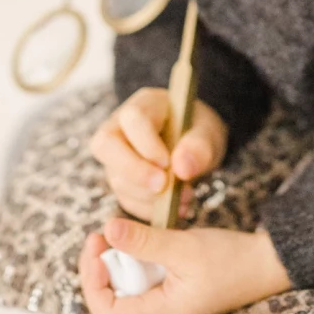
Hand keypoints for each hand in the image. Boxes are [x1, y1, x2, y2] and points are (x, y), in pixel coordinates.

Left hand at [80, 218, 290, 313]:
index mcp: (163, 313)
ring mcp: (167, 304)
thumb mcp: (185, 246)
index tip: (97, 246)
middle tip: (101, 236)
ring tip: (115, 235)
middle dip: (98, 270)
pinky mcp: (174, 292)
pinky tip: (136, 242)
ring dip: (114, 265)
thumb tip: (107, 229)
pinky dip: (132, 263)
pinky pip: (141, 282)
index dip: (93, 282)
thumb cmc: (232, 259)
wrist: (267, 263)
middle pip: (111, 304)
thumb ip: (145, 241)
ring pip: (124, 292)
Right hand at [89, 89, 226, 220]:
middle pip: (105, 144)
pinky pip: (126, 198)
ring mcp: (116, 154)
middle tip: (161, 187)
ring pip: (116, 177)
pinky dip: (149, 208)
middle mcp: (121, 126)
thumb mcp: (208, 133)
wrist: (195, 146)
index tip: (168, 163)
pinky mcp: (120, 179)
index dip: (146, 144)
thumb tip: (181, 168)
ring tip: (182, 197)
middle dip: (133, 171)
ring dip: (147, 194)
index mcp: (144, 104)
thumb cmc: (198, 131)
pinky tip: (173, 208)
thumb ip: (199, 147)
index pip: (133, 119)